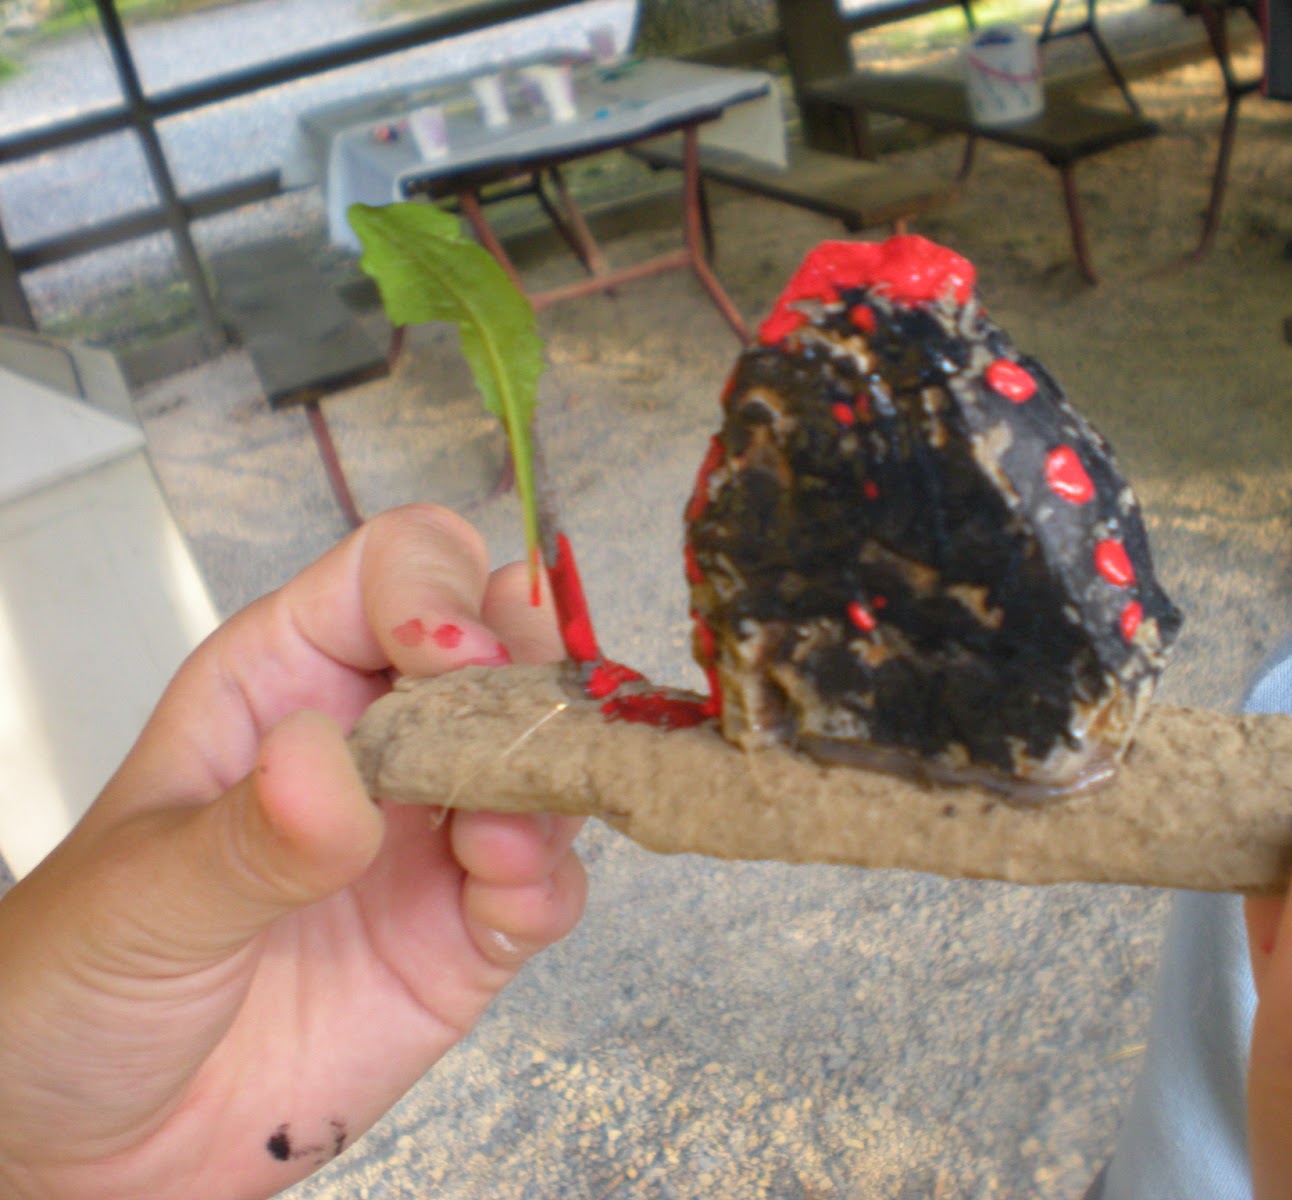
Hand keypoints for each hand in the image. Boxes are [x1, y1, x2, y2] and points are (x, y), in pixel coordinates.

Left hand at [0, 505, 587, 1199]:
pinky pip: (548, 882)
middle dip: (527, 678)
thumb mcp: (137, 900)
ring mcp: (427, 838)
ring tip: (496, 847)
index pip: (392, 573)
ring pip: (545, 758)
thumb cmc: (72, 986)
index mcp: (283, 683)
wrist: (96, 1151)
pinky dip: (548, 883)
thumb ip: (244, 836)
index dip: (437, 593)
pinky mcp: (465, 932)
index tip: (453, 659)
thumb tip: (326, 761)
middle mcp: (374, 744)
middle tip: (512, 743)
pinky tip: (502, 909)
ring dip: (550, 786)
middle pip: (501, 645)